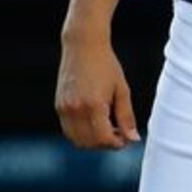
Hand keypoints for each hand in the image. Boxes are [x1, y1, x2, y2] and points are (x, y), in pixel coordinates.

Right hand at [55, 31, 139, 149]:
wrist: (83, 46)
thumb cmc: (107, 65)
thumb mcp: (122, 89)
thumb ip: (126, 116)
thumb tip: (133, 139)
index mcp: (93, 105)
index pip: (102, 138)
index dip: (115, 144)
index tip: (125, 139)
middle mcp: (75, 109)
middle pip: (88, 143)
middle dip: (104, 145)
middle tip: (118, 135)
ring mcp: (64, 108)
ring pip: (76, 140)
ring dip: (92, 142)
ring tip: (108, 129)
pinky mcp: (58, 105)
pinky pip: (68, 130)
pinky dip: (81, 134)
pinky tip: (95, 123)